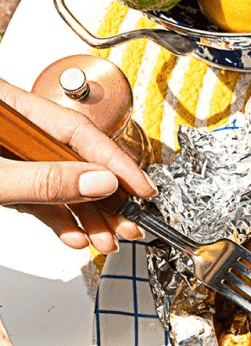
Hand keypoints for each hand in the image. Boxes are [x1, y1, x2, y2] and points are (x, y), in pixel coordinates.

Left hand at [0, 77, 156, 253]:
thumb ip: (45, 178)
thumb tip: (99, 182)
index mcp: (10, 107)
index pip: (78, 131)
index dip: (115, 162)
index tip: (142, 188)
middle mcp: (15, 130)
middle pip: (75, 160)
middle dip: (106, 198)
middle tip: (130, 222)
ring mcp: (9, 156)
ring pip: (61, 184)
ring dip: (88, 216)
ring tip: (108, 238)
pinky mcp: (5, 181)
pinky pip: (40, 199)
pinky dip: (60, 219)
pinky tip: (76, 235)